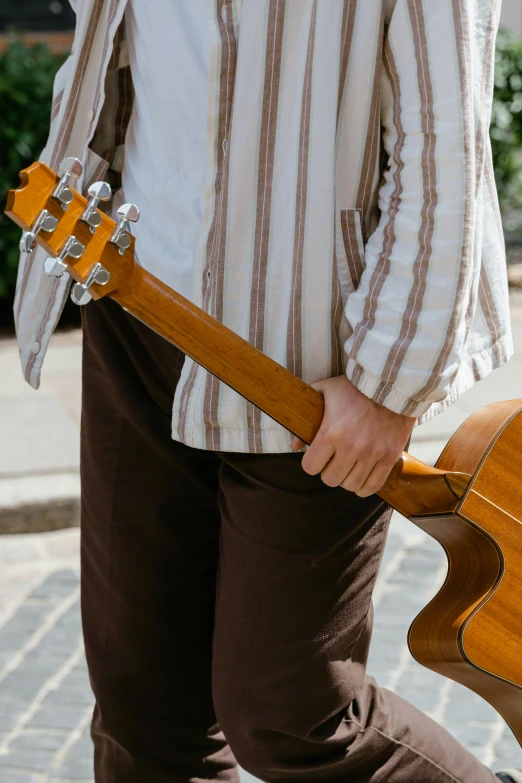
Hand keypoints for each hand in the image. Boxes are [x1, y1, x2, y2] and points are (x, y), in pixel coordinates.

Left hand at [290, 375, 415, 496]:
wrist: (391, 384)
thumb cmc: (355, 386)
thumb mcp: (324, 391)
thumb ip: (307, 417)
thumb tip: (294, 446)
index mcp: (331, 432)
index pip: (311, 467)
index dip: (311, 463)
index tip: (317, 457)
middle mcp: (351, 447)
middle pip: (330, 480)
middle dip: (328, 472)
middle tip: (333, 461)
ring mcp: (372, 453)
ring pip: (351, 485)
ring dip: (346, 478)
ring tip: (348, 467)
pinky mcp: (389, 457)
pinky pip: (373, 486)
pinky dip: (364, 487)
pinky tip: (361, 476)